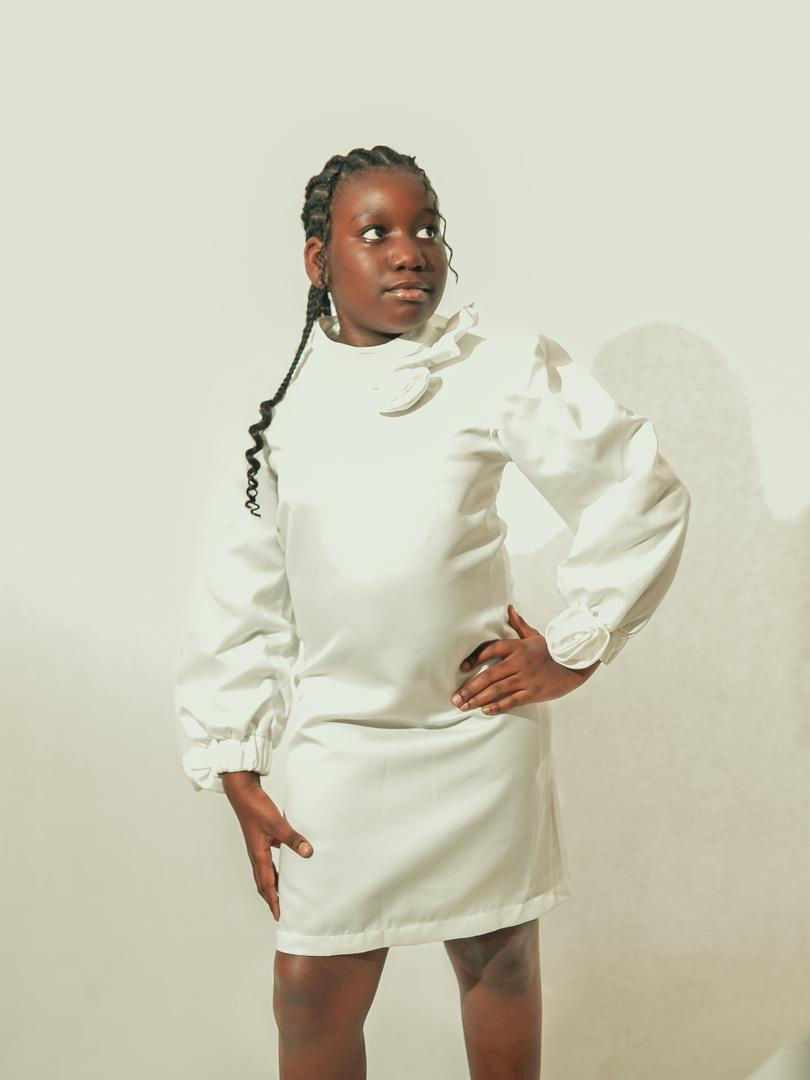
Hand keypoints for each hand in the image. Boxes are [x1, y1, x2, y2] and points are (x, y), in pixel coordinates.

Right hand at [221, 771, 313, 921]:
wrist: (242, 791)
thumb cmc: (255, 806)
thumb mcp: (276, 823)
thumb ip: (292, 837)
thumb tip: (307, 852)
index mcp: (258, 855)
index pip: (266, 884)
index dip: (273, 901)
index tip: (279, 916)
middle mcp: (256, 854)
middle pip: (263, 882)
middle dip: (271, 898)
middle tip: (281, 911)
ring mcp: (258, 846)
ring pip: (265, 871)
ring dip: (273, 883)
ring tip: (285, 892)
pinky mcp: (261, 837)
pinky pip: (269, 858)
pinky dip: (277, 866)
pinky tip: (289, 861)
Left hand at [451, 604, 599, 713]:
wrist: (575, 664)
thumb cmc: (551, 650)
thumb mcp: (534, 636)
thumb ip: (519, 625)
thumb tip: (509, 608)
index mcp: (517, 647)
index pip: (490, 649)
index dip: (474, 658)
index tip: (462, 668)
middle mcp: (519, 662)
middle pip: (488, 675)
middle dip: (469, 688)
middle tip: (455, 698)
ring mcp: (526, 678)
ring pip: (497, 689)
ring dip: (478, 699)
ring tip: (464, 706)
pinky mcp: (534, 692)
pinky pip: (512, 700)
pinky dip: (498, 706)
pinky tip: (485, 710)